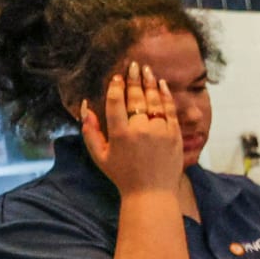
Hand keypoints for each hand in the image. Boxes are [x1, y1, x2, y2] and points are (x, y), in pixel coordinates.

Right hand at [81, 61, 183, 197]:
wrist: (152, 193)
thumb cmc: (123, 175)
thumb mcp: (100, 156)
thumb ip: (90, 132)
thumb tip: (85, 107)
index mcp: (120, 134)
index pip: (116, 102)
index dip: (115, 87)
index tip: (116, 77)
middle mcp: (141, 130)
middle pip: (136, 97)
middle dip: (133, 79)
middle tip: (132, 65)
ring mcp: (160, 131)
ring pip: (154, 101)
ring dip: (149, 82)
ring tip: (146, 70)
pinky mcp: (174, 135)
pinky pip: (170, 110)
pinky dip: (165, 96)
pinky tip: (161, 84)